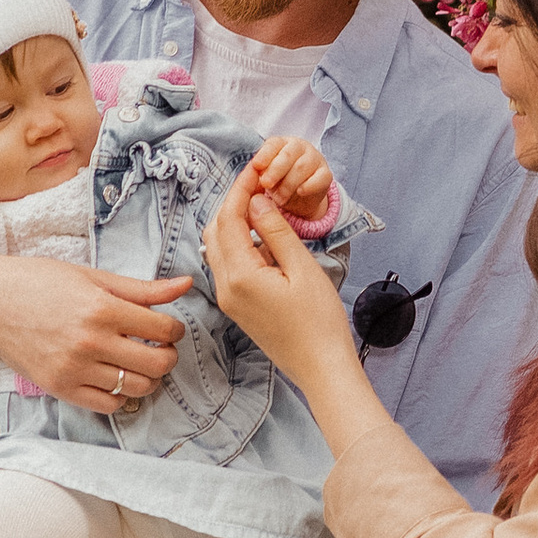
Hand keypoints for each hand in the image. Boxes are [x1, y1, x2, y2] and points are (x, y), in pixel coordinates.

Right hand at [0, 254, 191, 402]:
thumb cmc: (40, 282)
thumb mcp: (92, 276)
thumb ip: (141, 288)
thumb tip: (184, 285)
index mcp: (102, 308)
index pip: (163, 329)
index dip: (175, 329)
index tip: (169, 328)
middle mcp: (91, 342)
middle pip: (157, 363)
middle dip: (167, 356)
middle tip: (160, 348)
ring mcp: (74, 369)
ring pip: (136, 387)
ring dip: (148, 378)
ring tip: (138, 363)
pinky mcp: (60, 388)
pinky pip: (107, 405)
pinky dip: (120, 395)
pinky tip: (116, 378)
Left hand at [205, 167, 356, 391]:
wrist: (321, 369)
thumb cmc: (319, 322)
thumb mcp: (303, 268)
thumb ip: (277, 231)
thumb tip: (257, 201)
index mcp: (240, 276)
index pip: (229, 219)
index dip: (240, 190)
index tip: (255, 169)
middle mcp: (226, 287)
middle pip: (215, 231)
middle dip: (233, 203)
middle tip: (258, 184)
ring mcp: (229, 299)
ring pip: (218, 248)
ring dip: (234, 222)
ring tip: (262, 204)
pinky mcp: (237, 307)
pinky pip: (227, 265)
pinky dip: (239, 243)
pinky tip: (263, 236)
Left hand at [248, 131, 332, 220]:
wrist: (300, 198)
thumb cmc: (278, 183)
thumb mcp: (266, 178)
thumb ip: (260, 174)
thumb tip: (250, 176)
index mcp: (281, 144)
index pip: (273, 144)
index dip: (265, 154)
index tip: (256, 166)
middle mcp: (299, 147)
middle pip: (288, 154)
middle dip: (275, 169)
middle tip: (266, 184)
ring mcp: (315, 159)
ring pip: (302, 166)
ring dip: (288, 183)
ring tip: (279, 199)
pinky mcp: (326, 174)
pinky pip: (321, 177)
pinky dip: (310, 185)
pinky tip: (300, 192)